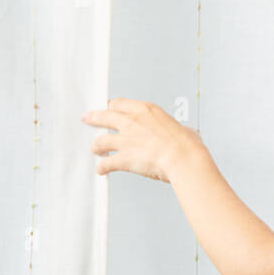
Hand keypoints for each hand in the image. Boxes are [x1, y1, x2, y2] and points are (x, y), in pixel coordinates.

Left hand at [80, 98, 204, 182]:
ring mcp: (125, 140)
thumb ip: (173, 130)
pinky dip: (102, 168)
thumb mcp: (182, 128)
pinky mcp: (123, 158)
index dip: (113, 107)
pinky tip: (101, 170)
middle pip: (104, 117)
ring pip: (100, 141)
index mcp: (146, 111)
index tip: (110, 109)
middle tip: (87, 118)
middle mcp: (131, 122)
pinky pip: (106, 163)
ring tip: (95, 149)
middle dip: (93, 118)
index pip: (120, 104)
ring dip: (96, 146)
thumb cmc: (186, 145)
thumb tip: (181, 134)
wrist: (182, 159)